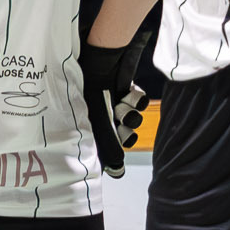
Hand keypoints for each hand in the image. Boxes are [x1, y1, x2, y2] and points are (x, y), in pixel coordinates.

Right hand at [79, 39, 145, 176]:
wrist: (103, 58)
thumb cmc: (95, 89)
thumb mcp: (99, 119)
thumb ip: (108, 145)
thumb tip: (117, 172)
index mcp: (90, 121)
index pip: (106, 143)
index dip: (115, 143)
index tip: (119, 140)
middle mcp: (102, 113)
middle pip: (122, 133)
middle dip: (125, 129)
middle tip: (121, 122)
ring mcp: (114, 101)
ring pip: (132, 118)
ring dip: (131, 114)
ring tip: (123, 104)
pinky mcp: (126, 90)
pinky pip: (138, 102)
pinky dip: (137, 99)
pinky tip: (130, 93)